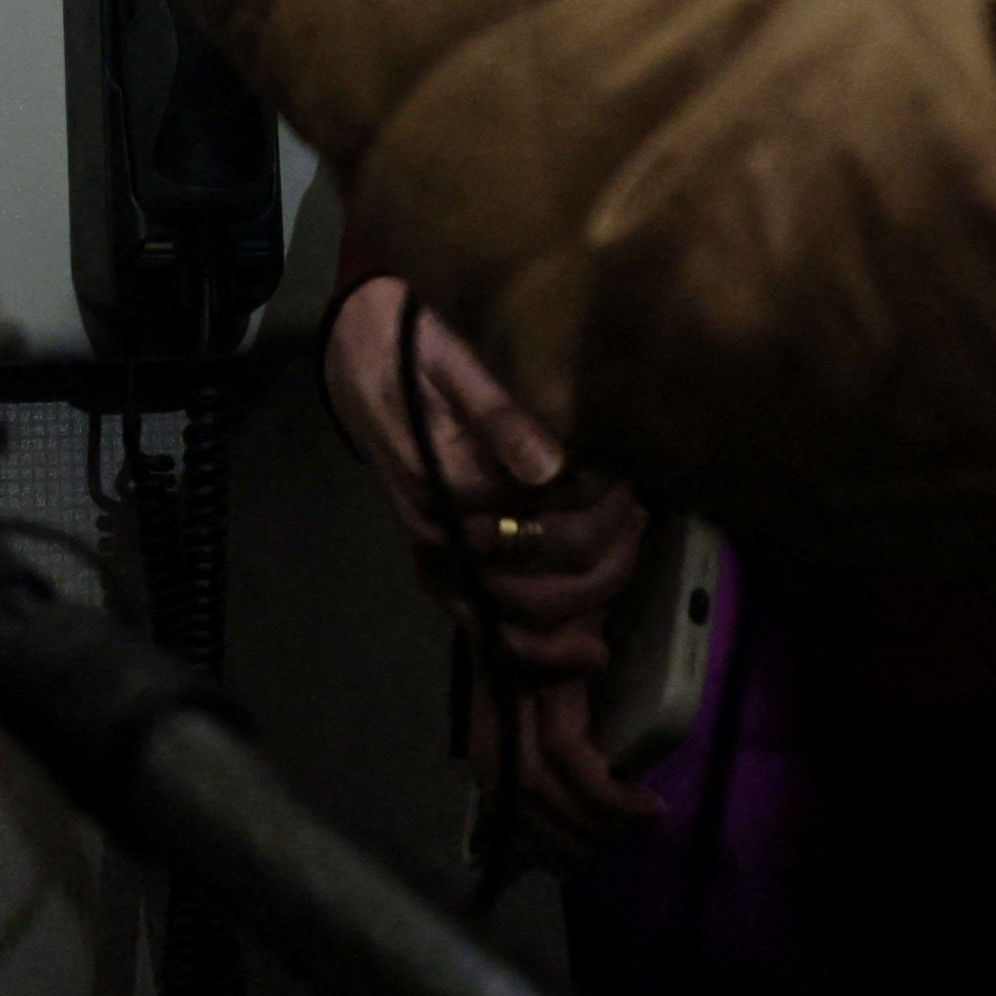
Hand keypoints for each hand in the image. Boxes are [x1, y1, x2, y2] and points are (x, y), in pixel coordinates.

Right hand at [326, 285, 663, 852]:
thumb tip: (551, 467)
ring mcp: (434, 557)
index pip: (526, 527)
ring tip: (627, 559)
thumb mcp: (447, 357)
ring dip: (581, 605)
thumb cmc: (405, 348)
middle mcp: (432, 534)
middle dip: (597, 568)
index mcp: (435, 484)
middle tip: (638, 518)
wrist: (357, 358)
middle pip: (525, 591)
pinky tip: (587, 642)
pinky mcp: (442, 567)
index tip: (623, 481)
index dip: (586, 510)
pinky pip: (490, 630)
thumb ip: (496, 413)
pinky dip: (541, 647)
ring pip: (513, 621)